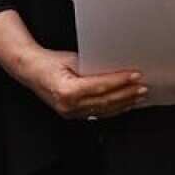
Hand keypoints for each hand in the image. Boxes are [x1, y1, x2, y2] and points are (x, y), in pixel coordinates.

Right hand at [7, 46, 144, 119]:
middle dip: (127, 94)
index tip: (135, 76)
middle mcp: (69, 105)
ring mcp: (71, 113)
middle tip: (143, 87)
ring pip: (104, 110)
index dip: (120, 82)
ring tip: (139, 96)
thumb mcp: (72, 59)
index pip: (100, 87)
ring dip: (124, 103)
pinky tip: (125, 104)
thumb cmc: (48, 62)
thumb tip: (115, 68)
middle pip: (105, 101)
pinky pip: (98, 113)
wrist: (31, 71)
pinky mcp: (74, 115)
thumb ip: (92, 67)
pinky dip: (114, 109)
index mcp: (67, 91)